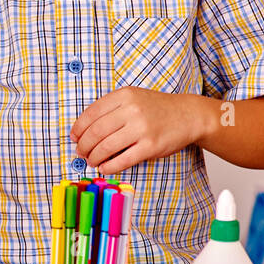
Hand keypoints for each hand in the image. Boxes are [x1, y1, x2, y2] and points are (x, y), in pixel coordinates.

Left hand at [71, 88, 205, 175]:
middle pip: (95, 132)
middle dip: (83, 145)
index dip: (78, 129)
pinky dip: (109, 167)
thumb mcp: (132, 98)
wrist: (189, 115)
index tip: (74, 137)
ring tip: (91, 161)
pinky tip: (104, 168)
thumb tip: (81, 130)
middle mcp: (132, 110)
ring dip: (93, 157)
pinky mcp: (151, 146)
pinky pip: (122, 160)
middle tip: (80, 152)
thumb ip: (109, 109)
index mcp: (124, 96)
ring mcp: (142, 129)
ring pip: (105, 147)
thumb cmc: (156, 109)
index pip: (90, 114)